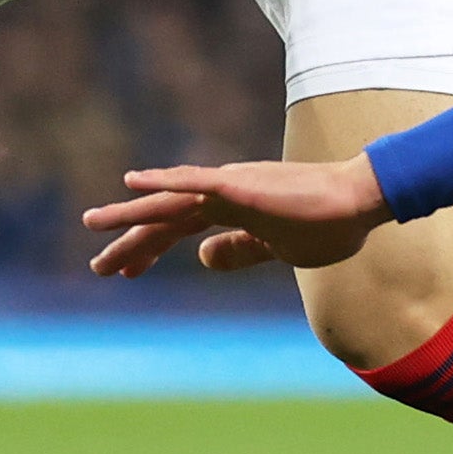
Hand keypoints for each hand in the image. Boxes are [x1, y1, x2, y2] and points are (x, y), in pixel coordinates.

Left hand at [82, 153, 386, 279]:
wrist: (360, 202)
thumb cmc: (329, 225)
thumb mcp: (277, 249)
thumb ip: (240, 251)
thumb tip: (201, 259)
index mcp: (232, 209)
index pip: (179, 230)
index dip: (151, 249)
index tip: (127, 272)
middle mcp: (223, 193)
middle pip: (165, 219)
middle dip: (132, 244)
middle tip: (98, 267)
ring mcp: (230, 186)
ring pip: (169, 202)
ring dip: (129, 214)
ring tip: (92, 224)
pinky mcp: (240, 185)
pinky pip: (194, 182)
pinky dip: (162, 181)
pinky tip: (132, 182)